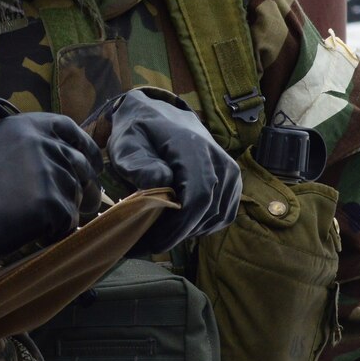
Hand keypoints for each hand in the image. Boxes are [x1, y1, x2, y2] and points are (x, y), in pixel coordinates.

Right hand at [0, 112, 100, 262]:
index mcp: (25, 125)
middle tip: (81, 205)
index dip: (86, 146)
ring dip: (64, 210)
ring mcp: (49, 171)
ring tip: (34, 219)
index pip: (68, 128)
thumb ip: (32, 147)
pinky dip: (56, 231)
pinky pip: (69, 220)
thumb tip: (73, 160)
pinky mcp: (54, 202)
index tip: (93, 163)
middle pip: (80, 164)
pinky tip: (32, 232)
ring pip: (77, 194)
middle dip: (84, 186)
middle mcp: (40, 142)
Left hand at [96, 92, 240, 252]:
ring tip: (160, 234)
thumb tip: (160, 183)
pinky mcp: (233, 182)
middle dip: (179, 234)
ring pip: (216, 217)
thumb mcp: (126, 142)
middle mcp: (219, 160)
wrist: (162, 116)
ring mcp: (230, 171)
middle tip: (149, 244)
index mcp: (193, 147)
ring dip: (189, 232)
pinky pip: (223, 216)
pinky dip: (202, 226)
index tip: (154, 242)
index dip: (179, 226)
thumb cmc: (140, 131)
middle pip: (208, 211)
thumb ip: (137, 162)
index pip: (198, 196)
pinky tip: (180, 225)